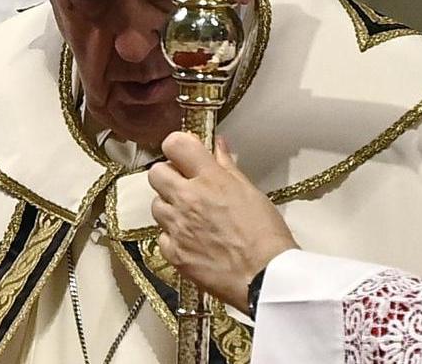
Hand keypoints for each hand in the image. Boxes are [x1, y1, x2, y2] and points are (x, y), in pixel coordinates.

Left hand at [148, 133, 295, 309]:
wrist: (264, 276)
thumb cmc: (266, 234)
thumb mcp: (250, 191)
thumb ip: (227, 166)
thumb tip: (217, 146)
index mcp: (209, 179)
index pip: (174, 144)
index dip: (177, 146)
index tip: (185, 154)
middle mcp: (187, 199)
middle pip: (155, 173)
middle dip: (169, 175)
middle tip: (186, 184)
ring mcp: (177, 227)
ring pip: (156, 205)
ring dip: (170, 206)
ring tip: (192, 215)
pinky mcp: (173, 253)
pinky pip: (162, 236)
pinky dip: (173, 235)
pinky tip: (192, 239)